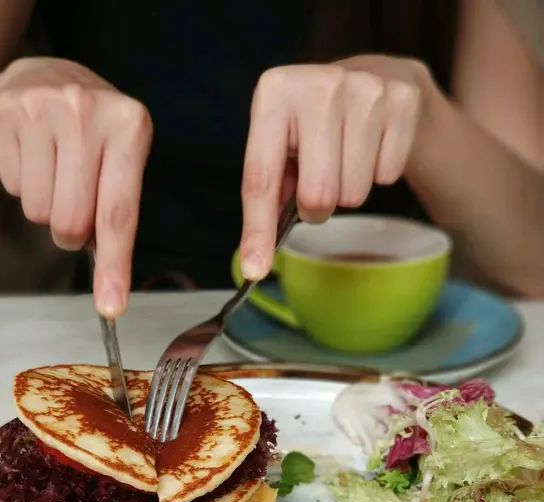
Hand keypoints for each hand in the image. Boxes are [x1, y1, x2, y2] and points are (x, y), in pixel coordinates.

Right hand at [0, 58, 152, 316]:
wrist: (46, 79)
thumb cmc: (94, 137)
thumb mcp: (122, 161)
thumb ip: (117, 217)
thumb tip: (110, 293)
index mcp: (131, 126)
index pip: (119, 214)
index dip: (114, 266)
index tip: (111, 306)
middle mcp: (88, 111)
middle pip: (71, 222)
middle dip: (71, 231)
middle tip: (75, 202)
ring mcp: (43, 107)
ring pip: (38, 211)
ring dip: (46, 208)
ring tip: (56, 172)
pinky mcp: (6, 111)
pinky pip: (13, 188)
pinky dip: (23, 185)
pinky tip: (34, 157)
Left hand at [239, 55, 434, 279]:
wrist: (373, 76)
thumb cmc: (312, 125)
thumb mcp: (279, 145)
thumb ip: (266, 196)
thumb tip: (256, 260)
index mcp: (275, 93)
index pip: (262, 178)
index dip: (258, 230)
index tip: (256, 269)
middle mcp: (319, 85)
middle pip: (318, 195)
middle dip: (316, 206)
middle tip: (318, 184)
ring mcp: (366, 90)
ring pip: (354, 194)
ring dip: (348, 191)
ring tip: (344, 160)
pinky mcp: (402, 102)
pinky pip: (386, 177)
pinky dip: (378, 174)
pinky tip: (371, 147)